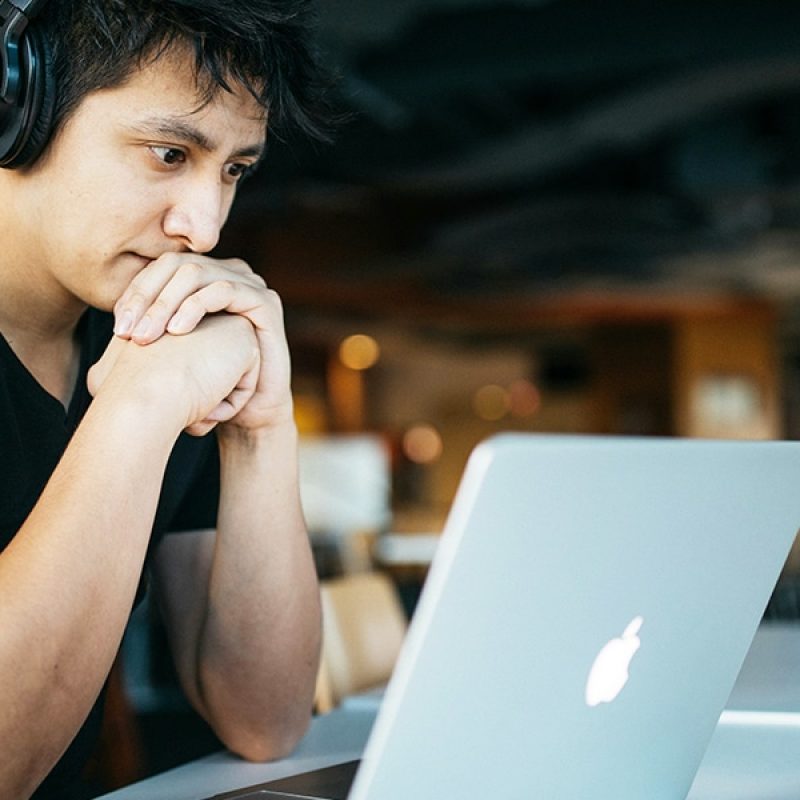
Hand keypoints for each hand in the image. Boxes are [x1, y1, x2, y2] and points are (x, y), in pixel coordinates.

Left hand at [113, 253, 292, 430]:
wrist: (248, 412)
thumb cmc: (208, 384)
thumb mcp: (171, 353)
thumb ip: (149, 329)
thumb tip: (115, 323)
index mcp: (206, 280)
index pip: (161, 269)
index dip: (135, 293)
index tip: (117, 329)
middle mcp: (228, 275)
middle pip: (176, 266)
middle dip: (147, 298)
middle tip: (128, 333)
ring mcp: (250, 285)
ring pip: (197, 274)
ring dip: (166, 303)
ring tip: (148, 336)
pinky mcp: (266, 302)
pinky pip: (225, 290)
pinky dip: (196, 306)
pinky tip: (178, 331)